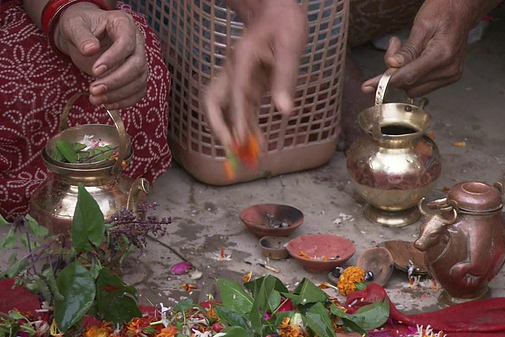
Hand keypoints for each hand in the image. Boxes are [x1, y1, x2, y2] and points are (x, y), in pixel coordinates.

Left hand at [54, 3, 147, 108]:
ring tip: (96, 99)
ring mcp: (139, 59)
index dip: (114, 59)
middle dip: (116, 81)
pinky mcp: (136, 76)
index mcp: (124, 24)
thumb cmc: (80, 26)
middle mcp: (137, 42)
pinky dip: (125, 101)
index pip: (127, 43)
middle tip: (94, 90)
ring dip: (119, 94)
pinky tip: (107, 105)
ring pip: (139, 81)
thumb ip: (81, 36)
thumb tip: (90, 50)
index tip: (95, 71)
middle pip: (137, 65)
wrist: (83, 35)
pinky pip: (138, 92)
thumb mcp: (74, 26)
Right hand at [203, 0, 306, 149]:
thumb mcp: (290, 45)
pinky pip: (244, 110)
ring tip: (250, 155)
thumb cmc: (284, 23)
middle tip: (233, 149)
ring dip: (236, 132)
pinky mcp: (249, 86)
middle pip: (214, 103)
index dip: (235, 118)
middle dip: (219, 127)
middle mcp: (234, 72)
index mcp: (241, 60)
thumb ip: (286, 77)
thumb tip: (284, 111)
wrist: (277, 10)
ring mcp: (239, 80)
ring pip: (228, 110)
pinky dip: (249, 127)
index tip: (239, 140)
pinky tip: (258, 143)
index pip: (233, 93)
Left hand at [362, 0, 494, 97]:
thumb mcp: (421, 25)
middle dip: (395, 74)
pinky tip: (414, 59)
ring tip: (406, 52)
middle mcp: (448, 70)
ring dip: (404, 75)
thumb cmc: (443, 11)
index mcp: (441, 55)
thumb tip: (392, 65)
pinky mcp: (449, 77)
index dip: (386, 81)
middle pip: (409, 86)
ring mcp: (450, 75)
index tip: (368, 85)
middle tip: (394, 48)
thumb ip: (407, 49)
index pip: (408, 77)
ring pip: (414, 89)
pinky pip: (423, 85)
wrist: (462, 10)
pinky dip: (413, 76)